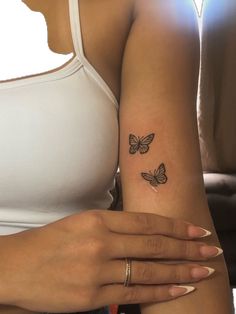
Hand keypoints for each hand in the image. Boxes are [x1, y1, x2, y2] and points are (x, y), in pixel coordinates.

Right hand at [0, 209, 219, 312]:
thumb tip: (144, 233)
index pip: (146, 222)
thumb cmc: (48, 243)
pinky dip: (160, 291)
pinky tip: (180, 289)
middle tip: (212, 250)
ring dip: (181, 271)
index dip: (175, 227)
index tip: (197, 230)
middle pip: (154, 245)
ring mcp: (97, 271)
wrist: (15, 267)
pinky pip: (134, 293)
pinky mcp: (92, 296)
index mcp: (97, 220)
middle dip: (187, 248)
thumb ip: (111, 228)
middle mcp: (101, 243)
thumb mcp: (81, 224)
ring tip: (204, 271)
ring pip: (149, 270)